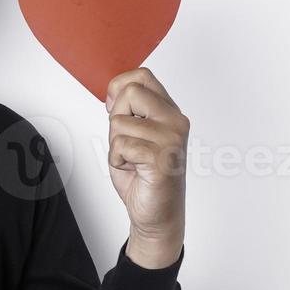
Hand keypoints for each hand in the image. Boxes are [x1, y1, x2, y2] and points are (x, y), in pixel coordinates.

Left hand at [105, 68, 187, 266]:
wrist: (156, 213)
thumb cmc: (142, 175)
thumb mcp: (132, 134)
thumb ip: (128, 111)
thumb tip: (114, 90)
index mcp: (168, 111)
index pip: (142, 76)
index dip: (119, 87)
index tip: (114, 108)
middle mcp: (175, 121)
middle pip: (131, 92)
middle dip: (116, 117)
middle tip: (126, 142)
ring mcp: (172, 138)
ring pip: (120, 123)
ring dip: (116, 146)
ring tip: (133, 160)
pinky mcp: (163, 158)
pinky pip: (122, 146)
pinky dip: (118, 160)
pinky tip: (134, 169)